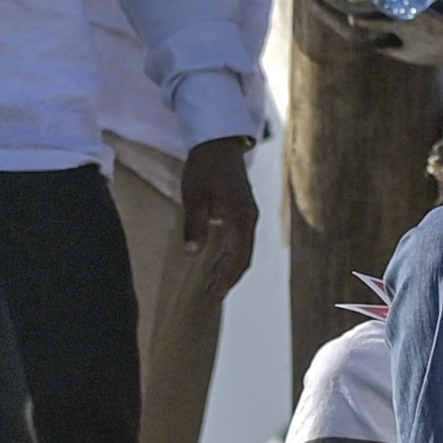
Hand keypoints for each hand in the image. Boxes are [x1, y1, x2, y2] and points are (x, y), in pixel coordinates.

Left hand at [179, 135, 262, 294]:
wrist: (219, 142)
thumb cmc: (204, 167)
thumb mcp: (194, 196)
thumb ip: (195, 226)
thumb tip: (193, 254)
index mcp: (240, 218)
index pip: (236, 258)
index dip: (225, 281)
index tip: (214, 298)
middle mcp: (249, 219)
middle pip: (242, 259)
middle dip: (227, 281)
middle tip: (211, 300)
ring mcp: (248, 215)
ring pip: (242, 251)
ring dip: (227, 270)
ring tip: (212, 288)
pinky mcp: (243, 211)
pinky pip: (239, 241)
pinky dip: (229, 257)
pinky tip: (215, 265)